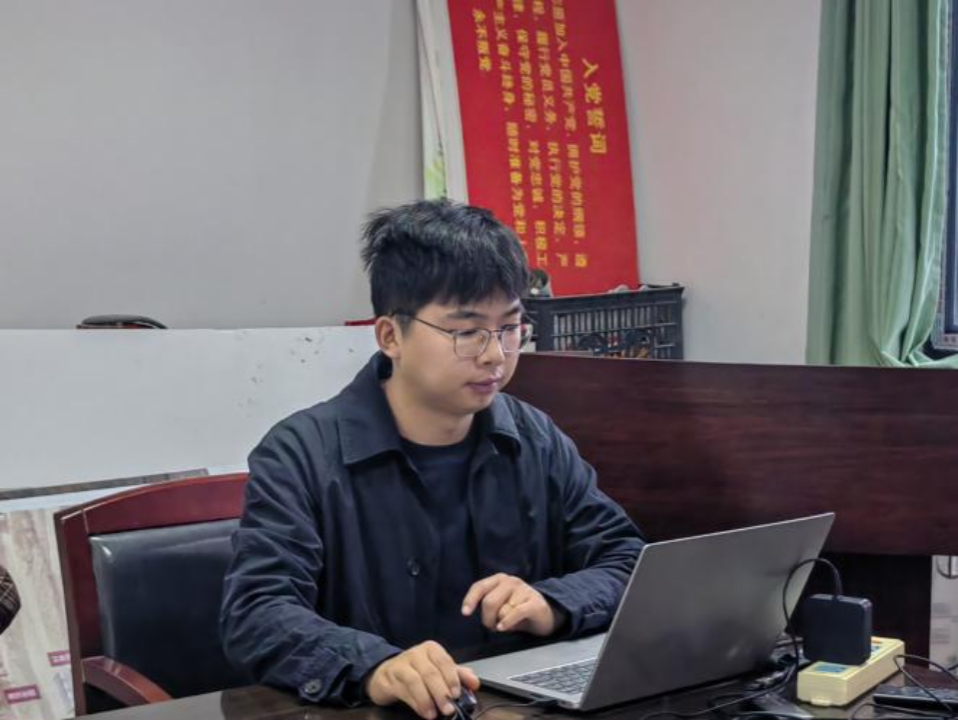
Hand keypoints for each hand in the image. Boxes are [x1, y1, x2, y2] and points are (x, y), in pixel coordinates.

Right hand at [365, 641, 479, 719]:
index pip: (444, 661)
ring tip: (434, 713)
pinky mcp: (390, 677)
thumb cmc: (417, 671)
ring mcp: (401, 664)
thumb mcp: (438, 670)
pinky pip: (404, 690)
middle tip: (449, 708)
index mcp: (431, 649)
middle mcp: (416, 654)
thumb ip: (457, 674)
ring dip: (427, 699)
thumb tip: (474, 682)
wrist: (387, 672)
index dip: (452, 678)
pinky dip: (415, 703)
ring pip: (416, 681)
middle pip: (431, 672)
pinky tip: (423, 712)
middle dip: (441, 692)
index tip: (457, 694)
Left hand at [461, 573, 565, 635]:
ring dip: (500, 622)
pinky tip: (504, 628)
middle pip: (489, 601)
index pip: (480, 587)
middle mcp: (511, 581)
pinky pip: (515, 613)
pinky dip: (507, 622)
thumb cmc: (517, 610)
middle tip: (492, 626)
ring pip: (502, 610)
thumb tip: (472, 611)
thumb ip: (487, 605)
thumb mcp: (500, 605)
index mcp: (499, 579)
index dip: (470, 599)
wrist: (544, 614)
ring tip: (505, 624)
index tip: (465, 613)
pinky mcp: (534, 602)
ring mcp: (524, 590)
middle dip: (487, 618)